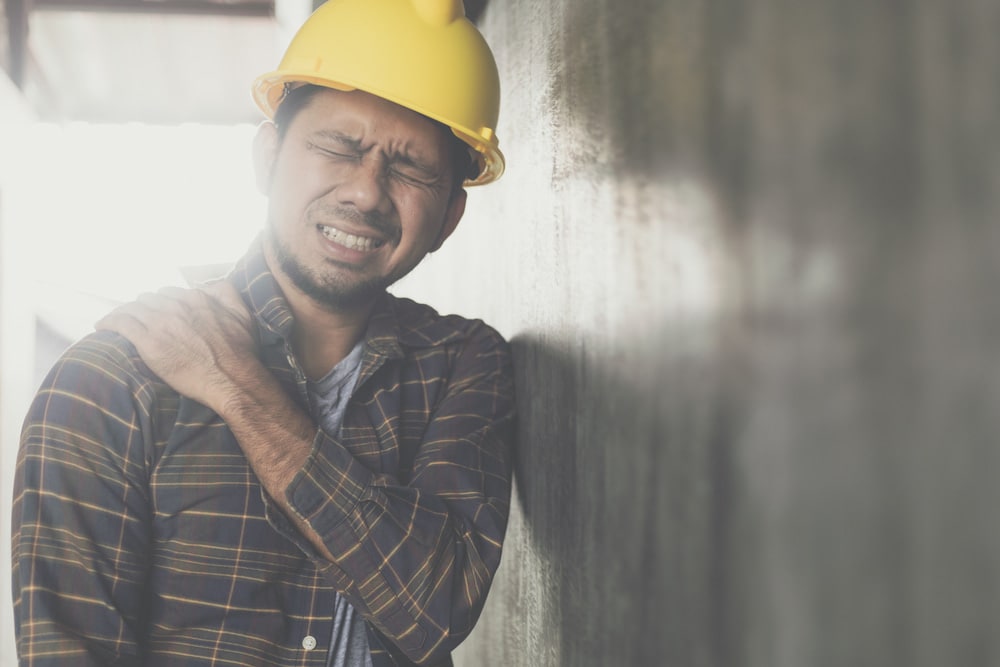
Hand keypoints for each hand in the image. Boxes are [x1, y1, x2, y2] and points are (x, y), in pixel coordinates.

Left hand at [96, 281, 259, 411]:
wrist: (233, 379)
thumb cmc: (240, 353)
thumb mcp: (243, 315)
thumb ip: (227, 294)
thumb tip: (212, 285)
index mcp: (197, 299)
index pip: (169, 293)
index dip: (161, 302)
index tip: (158, 311)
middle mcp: (177, 307)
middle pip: (148, 298)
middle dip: (142, 306)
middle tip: (137, 318)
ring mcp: (162, 323)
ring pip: (132, 308)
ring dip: (123, 312)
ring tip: (117, 320)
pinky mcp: (149, 342)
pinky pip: (121, 323)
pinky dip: (109, 322)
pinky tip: (102, 326)